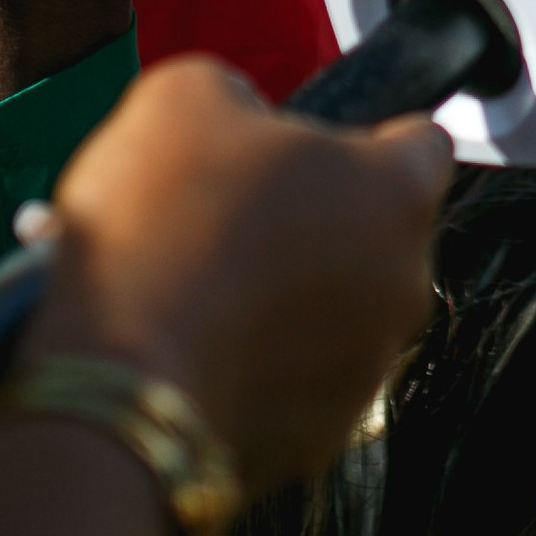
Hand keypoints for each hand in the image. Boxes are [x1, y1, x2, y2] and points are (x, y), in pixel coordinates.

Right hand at [25, 58, 452, 495]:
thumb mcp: (184, 97)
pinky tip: (200, 350)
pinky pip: (303, 385)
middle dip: (321, 224)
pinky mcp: (322, 439)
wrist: (111, 382)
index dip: (369, 138)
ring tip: (206, 289)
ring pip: (343, 313)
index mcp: (394, 191)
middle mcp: (405, 284)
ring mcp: (368, 369)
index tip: (319, 148)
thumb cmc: (160, 230)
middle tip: (237, 218)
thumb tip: (240, 120)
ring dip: (293, 299)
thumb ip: (239, 95)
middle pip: (379, 234)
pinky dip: (264, 368)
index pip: (424, 144)